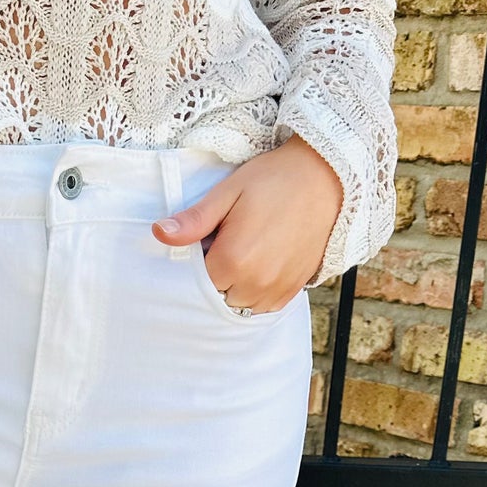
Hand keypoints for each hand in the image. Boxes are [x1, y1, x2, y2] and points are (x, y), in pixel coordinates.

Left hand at [152, 137, 343, 313]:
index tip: (207, 241)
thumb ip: (194, 220)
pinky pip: (263, 307)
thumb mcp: (227, 193)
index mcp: (234, 260)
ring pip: (240, 307)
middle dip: (214, 278)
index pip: (197, 281)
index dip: (197, 262)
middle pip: (217, 297)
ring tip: (244, 255)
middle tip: (225, 245)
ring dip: (234, 289)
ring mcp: (277, 290)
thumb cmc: (273, 180)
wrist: (327, 179)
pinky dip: (255, 294)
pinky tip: (258, 266)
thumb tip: (159, 233)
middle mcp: (256, 283)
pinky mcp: (294, 291)